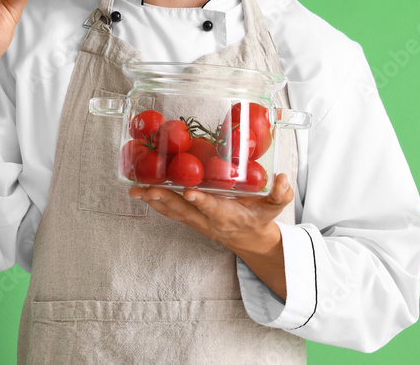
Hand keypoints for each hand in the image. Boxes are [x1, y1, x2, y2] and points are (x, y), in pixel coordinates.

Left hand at [129, 174, 294, 299]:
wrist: (250, 241)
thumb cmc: (260, 219)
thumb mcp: (275, 208)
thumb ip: (281, 194)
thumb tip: (283, 179)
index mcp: (228, 215)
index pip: (214, 208)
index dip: (202, 202)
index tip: (190, 193)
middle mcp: (208, 220)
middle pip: (185, 210)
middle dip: (166, 199)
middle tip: (148, 189)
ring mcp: (197, 221)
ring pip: (172, 211)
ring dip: (154, 201)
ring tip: (136, 190)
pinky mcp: (190, 219)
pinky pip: (170, 211)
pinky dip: (155, 202)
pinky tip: (141, 192)